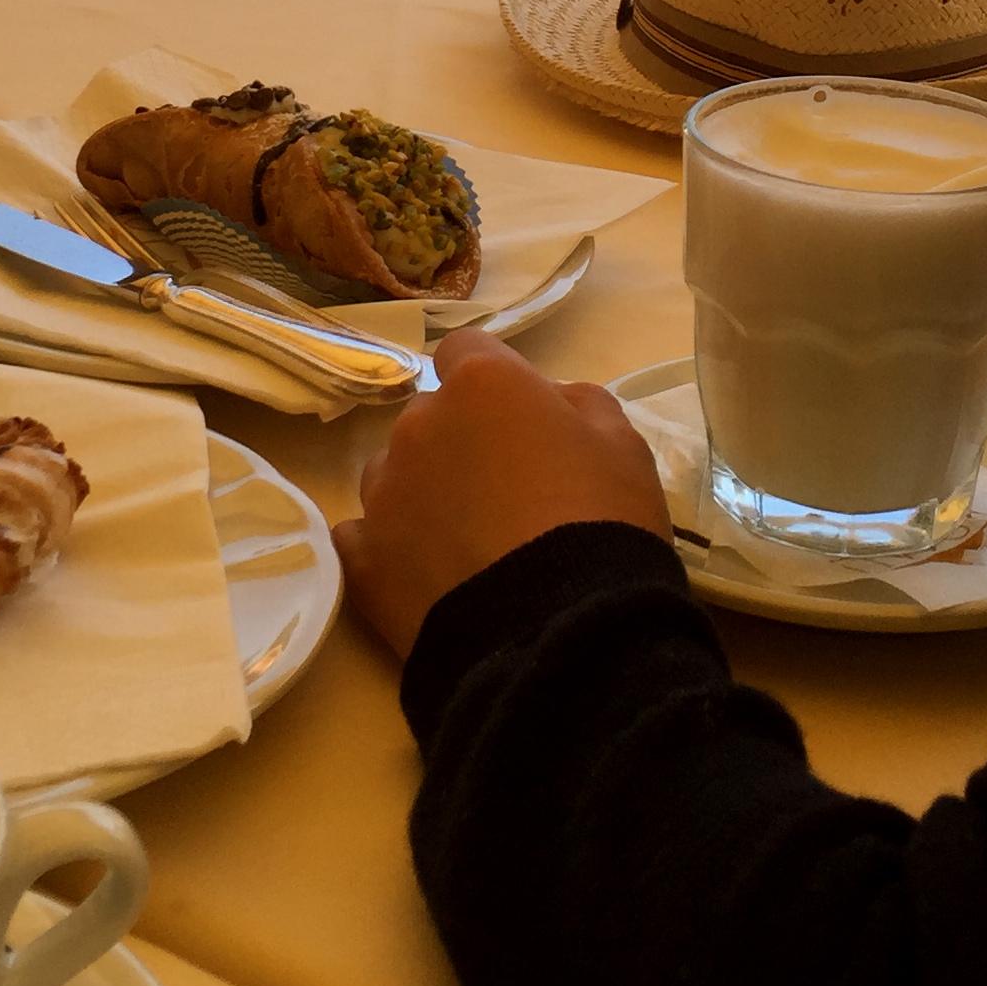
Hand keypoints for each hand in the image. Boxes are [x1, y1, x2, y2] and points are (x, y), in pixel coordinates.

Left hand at [333, 329, 671, 660]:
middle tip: (507, 492)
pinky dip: (392, 547)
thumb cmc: (601, 524)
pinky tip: (427, 575)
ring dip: (424, 491)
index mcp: (481, 384)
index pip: (468, 351)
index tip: (520, 418)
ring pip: (396, 474)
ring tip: (467, 543)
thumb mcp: (623, 443)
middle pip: (431, 416)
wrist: (560, 634)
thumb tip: (550, 402)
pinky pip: (366, 536)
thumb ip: (579, 403)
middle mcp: (419, 425)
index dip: (494, 381)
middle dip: (461, 441)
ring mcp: (383, 493)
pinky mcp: (363, 559)